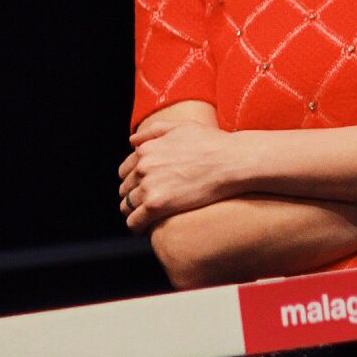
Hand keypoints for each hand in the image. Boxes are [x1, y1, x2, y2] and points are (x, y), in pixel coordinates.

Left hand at [119, 118, 247, 230]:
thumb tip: (132, 141)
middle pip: (125, 188)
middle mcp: (143, 166)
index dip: (133, 180)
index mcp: (146, 149)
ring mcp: (149, 186)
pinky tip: (145, 229)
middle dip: (133, 196)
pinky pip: (135, 221)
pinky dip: (137, 226)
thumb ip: (154, 132)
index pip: (126, 170)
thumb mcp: (181, 127)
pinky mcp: (157, 205)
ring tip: (146, 218)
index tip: (141, 188)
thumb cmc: (212, 143)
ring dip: (134, 212)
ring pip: (127, 206)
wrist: (231, 161)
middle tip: (147, 204)